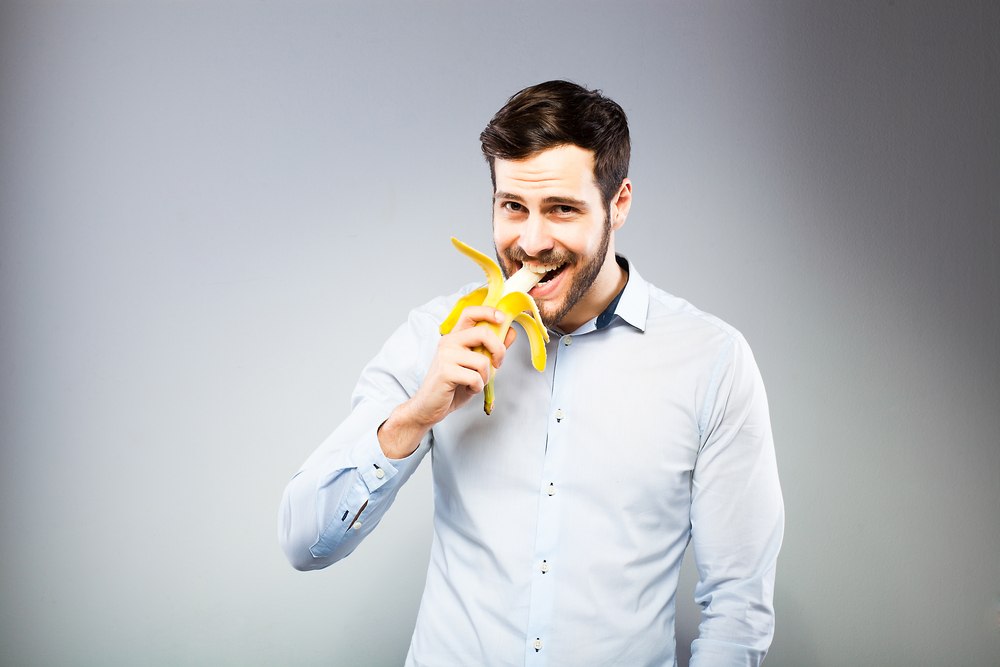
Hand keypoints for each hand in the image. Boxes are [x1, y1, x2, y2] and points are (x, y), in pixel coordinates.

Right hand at [378, 306, 516, 458]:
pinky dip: (477, 387)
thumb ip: (492, 348)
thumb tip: (511, 332)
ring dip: (486, 376)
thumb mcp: (476, 365)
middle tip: (498, 364)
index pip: (470, 312)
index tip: (502, 318)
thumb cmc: (453, 386)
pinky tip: (468, 389)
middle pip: (483, 332)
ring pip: (482, 360)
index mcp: (455, 336)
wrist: (430, 407)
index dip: (489, 311)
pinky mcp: (445, 371)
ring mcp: (446, 355)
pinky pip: (475, 377)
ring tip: (475, 382)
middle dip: (499, 350)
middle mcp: (449, 341)